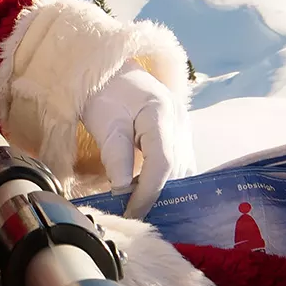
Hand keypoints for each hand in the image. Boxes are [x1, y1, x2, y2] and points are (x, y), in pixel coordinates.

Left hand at [82, 65, 195, 217]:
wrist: (108, 69)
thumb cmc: (102, 91)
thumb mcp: (103, 121)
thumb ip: (115, 155)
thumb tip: (123, 190)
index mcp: (161, 112)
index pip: (162, 163)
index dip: (148, 193)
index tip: (130, 213)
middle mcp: (179, 120)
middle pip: (176, 169)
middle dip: (156, 196)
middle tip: (132, 215)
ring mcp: (183, 127)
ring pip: (181, 170)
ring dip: (162, 190)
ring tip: (138, 207)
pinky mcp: (179, 134)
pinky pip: (178, 164)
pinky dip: (164, 180)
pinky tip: (145, 191)